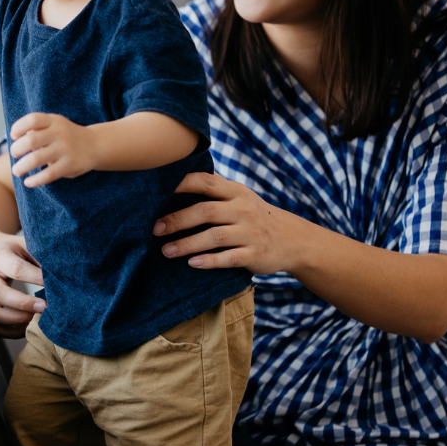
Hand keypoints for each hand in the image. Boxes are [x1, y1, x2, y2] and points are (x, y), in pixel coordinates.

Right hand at [0, 234, 45, 337]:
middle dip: (25, 304)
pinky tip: (28, 329)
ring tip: (38, 320)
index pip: (16, 269)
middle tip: (46, 308)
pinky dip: (11, 332)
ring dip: (18, 321)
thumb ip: (40, 257)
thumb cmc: (10, 250)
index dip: (36, 279)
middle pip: (0, 294)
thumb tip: (63, 274)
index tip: (54, 286)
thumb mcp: (23, 245)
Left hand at [10, 112, 96, 186]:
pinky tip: (28, 182)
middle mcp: (60, 133)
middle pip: (31, 140)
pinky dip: (35, 180)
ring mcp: (65, 149)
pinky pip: (48, 174)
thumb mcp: (55, 125)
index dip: (19, 127)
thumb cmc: (66, 136)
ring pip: (36, 159)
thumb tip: (17, 141)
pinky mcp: (69, 165)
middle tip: (14, 154)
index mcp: (54, 121)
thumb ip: (37, 129)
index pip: (33, 120)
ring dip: (21, 166)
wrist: (94, 145)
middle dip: (17, 149)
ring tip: (16, 171)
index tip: (13, 136)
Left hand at [152, 172, 296, 273]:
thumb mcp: (239, 197)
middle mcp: (244, 209)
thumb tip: (171, 182)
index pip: (206, 181)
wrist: (291, 240)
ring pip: (214, 237)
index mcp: (236, 192)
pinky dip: (209, 261)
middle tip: (155, 229)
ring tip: (166, 251)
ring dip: (187, 244)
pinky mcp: (255, 254)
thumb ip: (214, 190)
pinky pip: (229, 258)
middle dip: (178, 220)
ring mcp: (251, 232)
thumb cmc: (252, 217)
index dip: (182, 184)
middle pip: (206, 211)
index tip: (157, 192)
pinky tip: (192, 264)